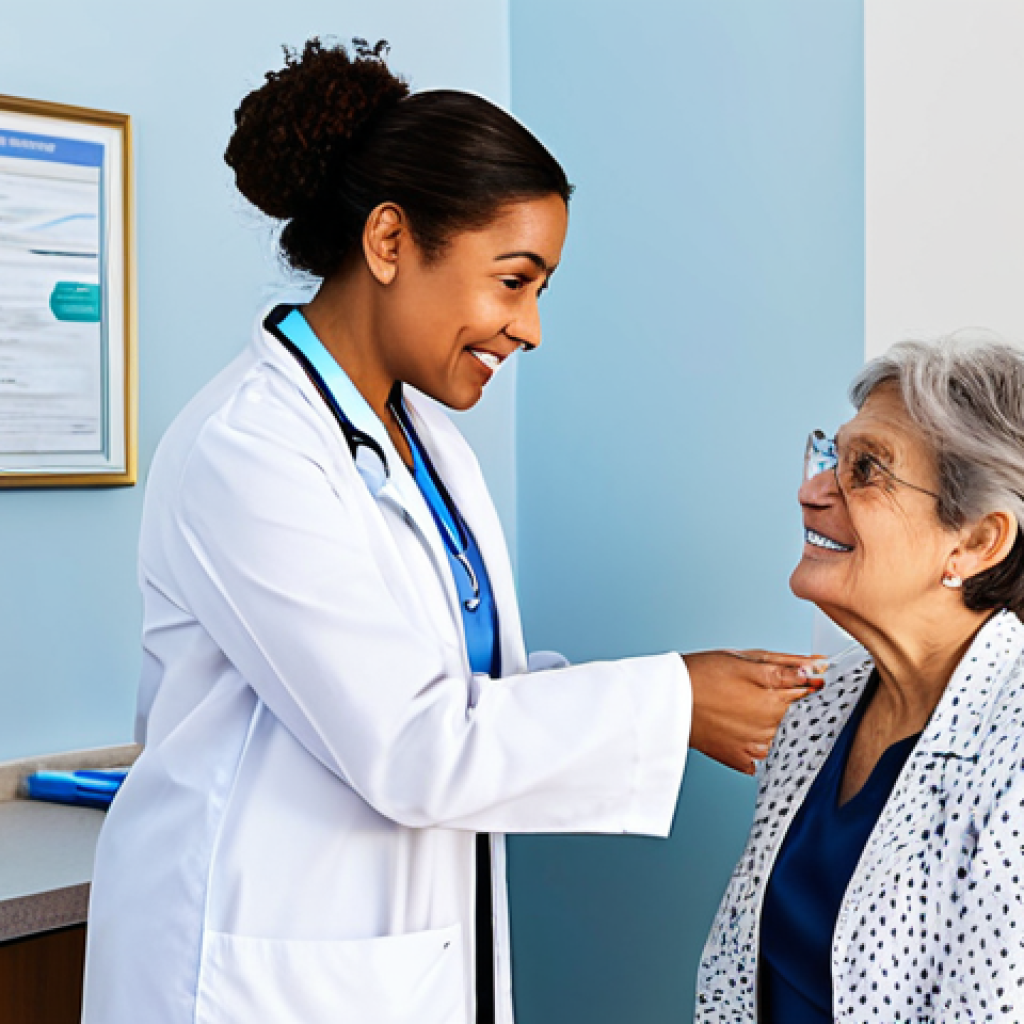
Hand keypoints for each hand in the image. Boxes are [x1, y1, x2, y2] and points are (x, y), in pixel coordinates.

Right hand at [683, 649, 826, 774]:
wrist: (667, 700)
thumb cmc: (703, 674)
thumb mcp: (746, 661)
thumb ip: (787, 667)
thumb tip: (819, 668)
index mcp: (776, 703)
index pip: (808, 692)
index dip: (803, 682)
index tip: (796, 677)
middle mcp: (771, 730)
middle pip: (793, 715)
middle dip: (783, 701)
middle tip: (755, 689)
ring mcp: (754, 748)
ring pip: (777, 735)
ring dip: (770, 723)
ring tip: (742, 707)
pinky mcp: (738, 759)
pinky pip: (758, 756)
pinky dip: (755, 744)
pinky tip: (739, 728)